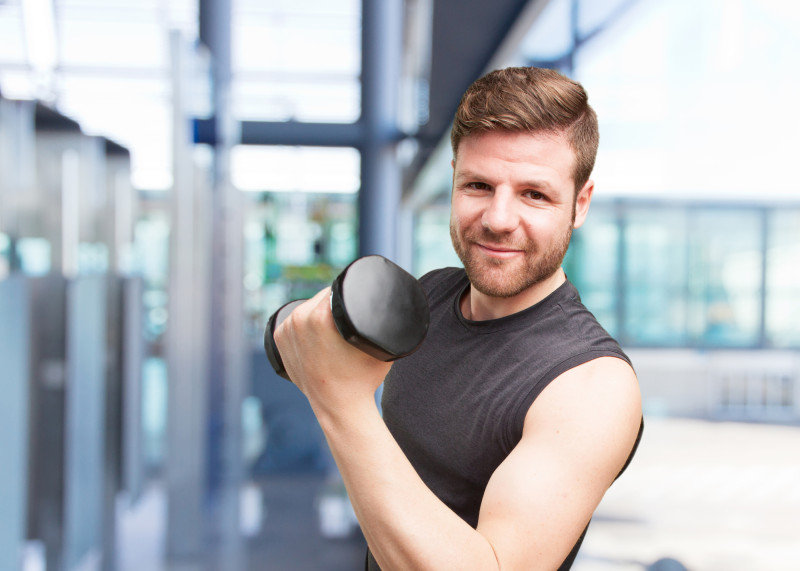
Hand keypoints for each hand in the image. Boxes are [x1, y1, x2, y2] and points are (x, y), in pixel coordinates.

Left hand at [273, 287, 391, 419]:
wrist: (339, 406)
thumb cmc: (363, 377)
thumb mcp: (380, 345)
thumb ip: (391, 321)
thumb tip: (400, 301)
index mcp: (320, 316)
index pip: (335, 288)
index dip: (347, 287)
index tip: (357, 295)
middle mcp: (299, 320)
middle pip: (319, 296)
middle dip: (332, 300)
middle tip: (347, 312)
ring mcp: (286, 331)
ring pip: (305, 306)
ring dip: (317, 309)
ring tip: (332, 321)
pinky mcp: (279, 340)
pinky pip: (292, 319)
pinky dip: (302, 321)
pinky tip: (313, 327)